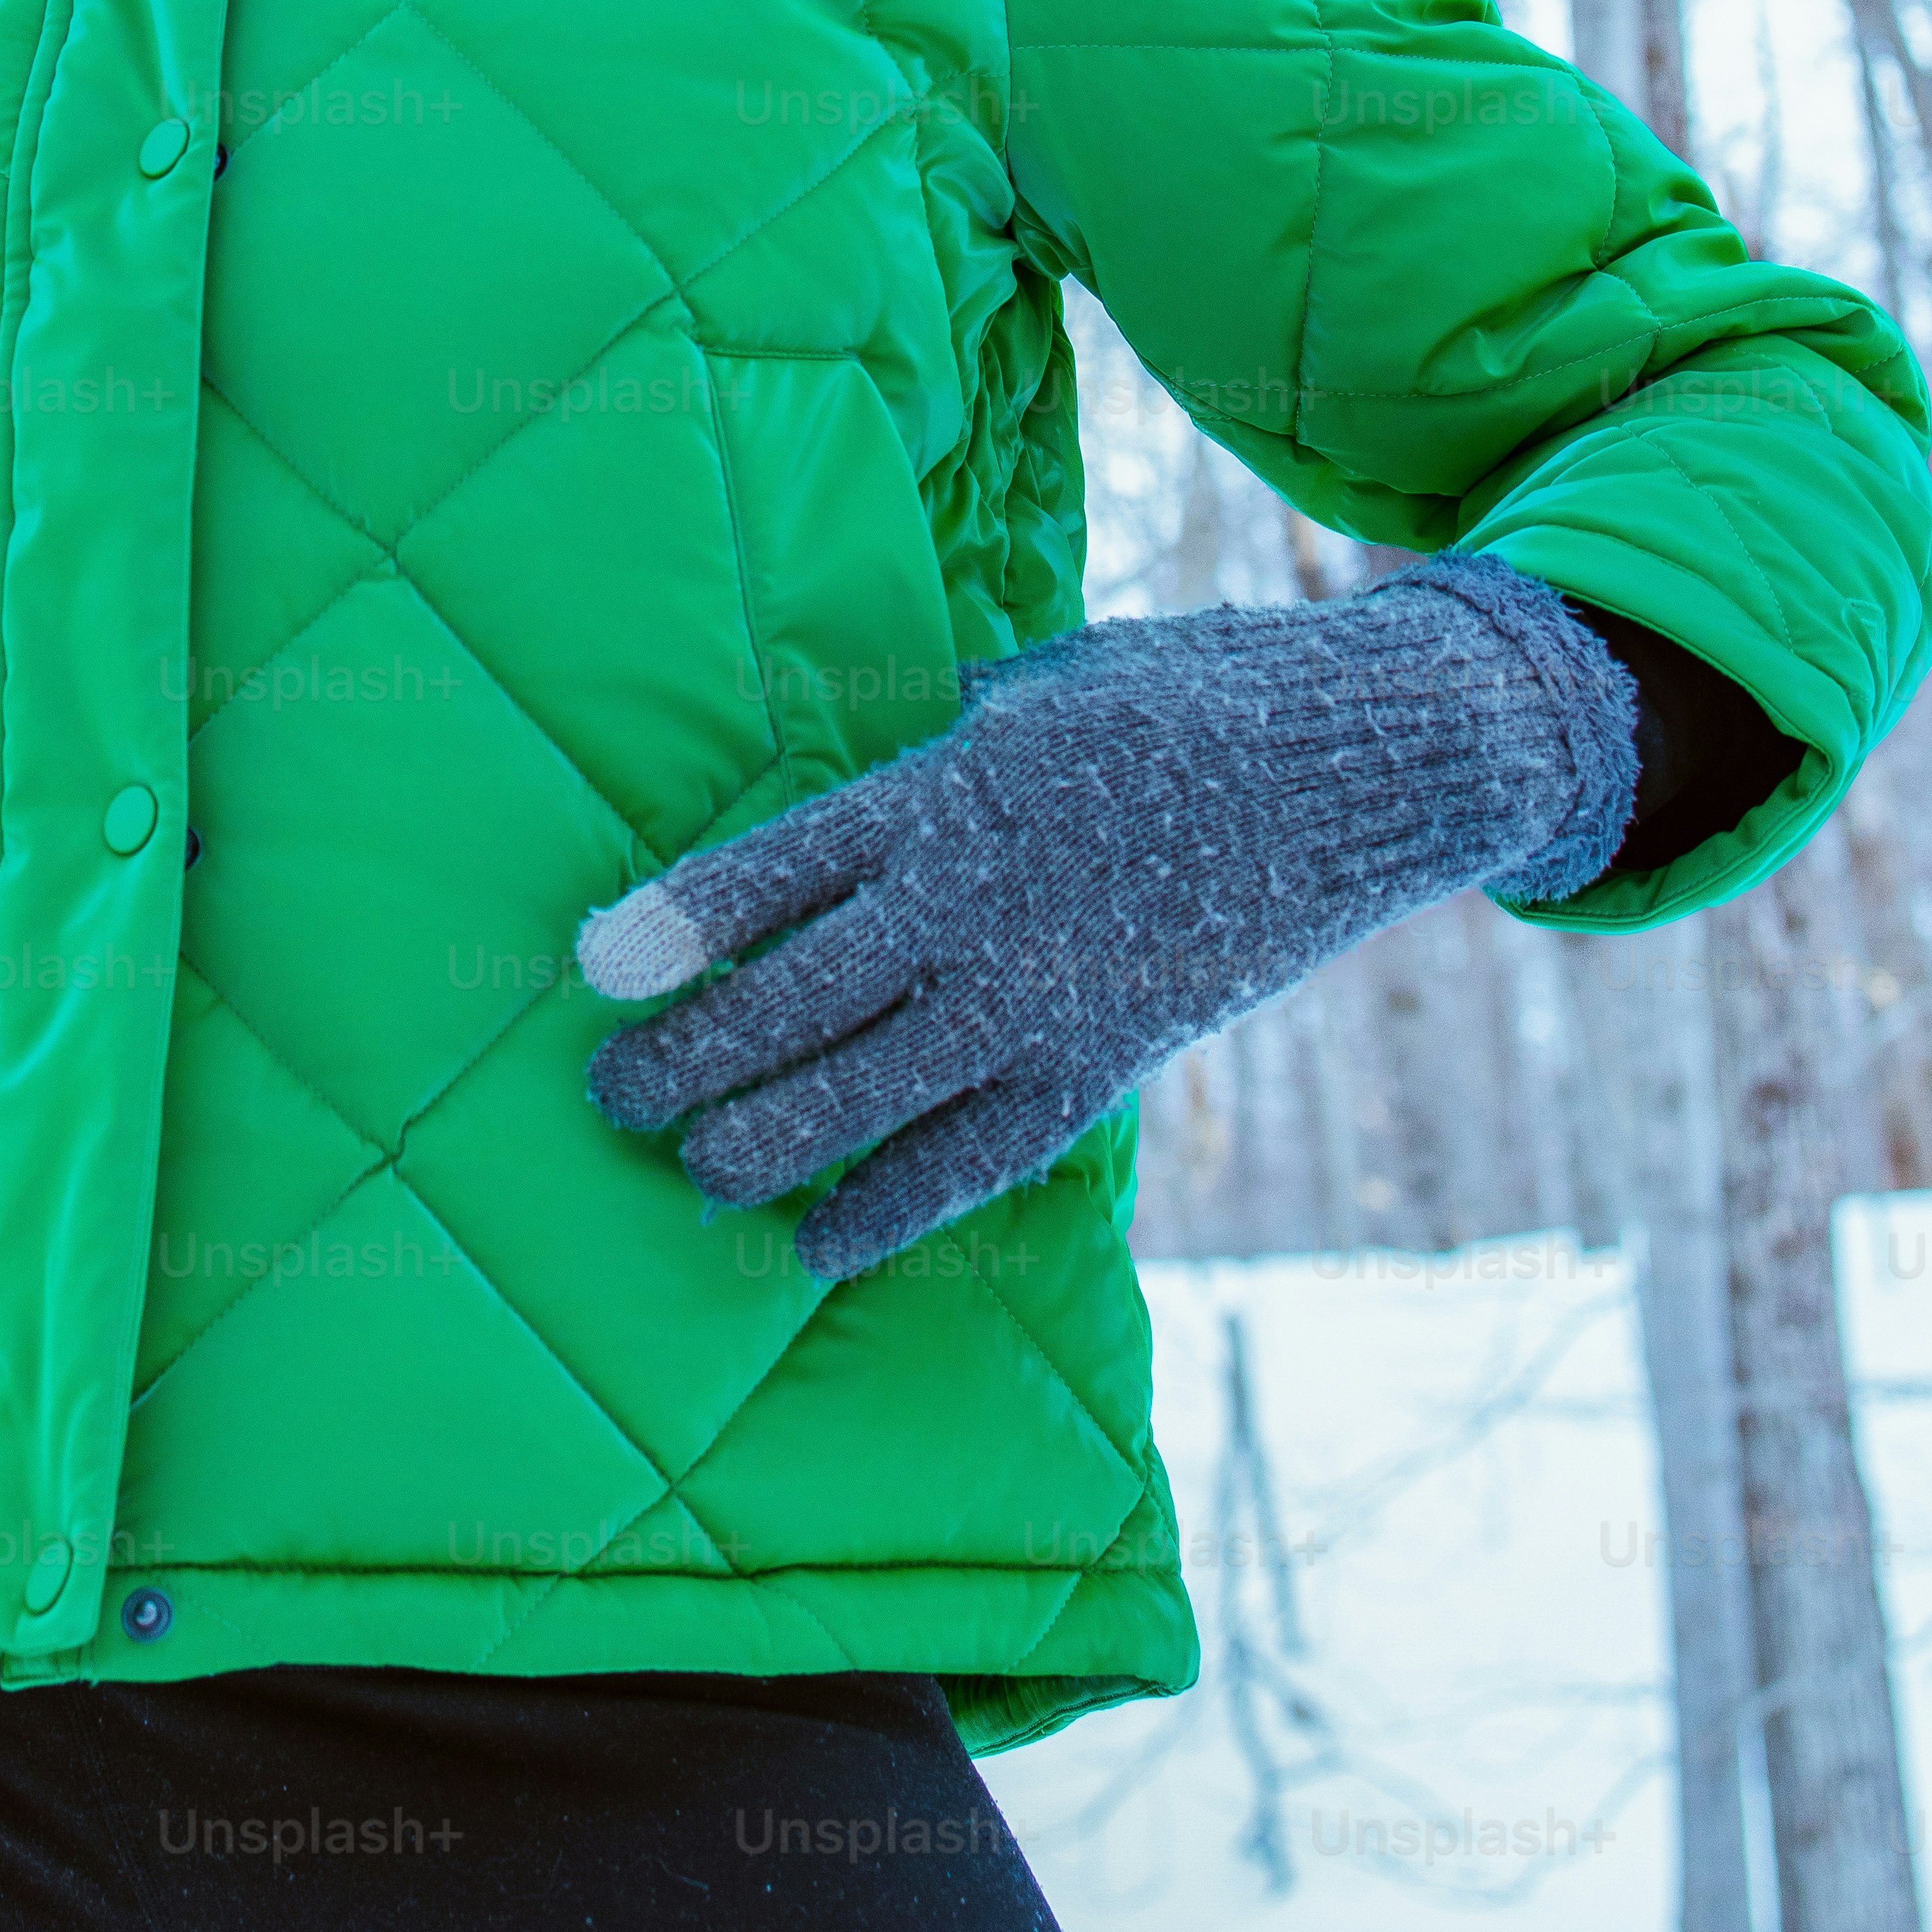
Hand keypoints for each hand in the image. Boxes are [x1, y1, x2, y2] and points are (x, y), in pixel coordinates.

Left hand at [577, 556, 1634, 1282]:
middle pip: (793, 1003)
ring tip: (691, 1170)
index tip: (592, 965)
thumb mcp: (1026, 687)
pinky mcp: (1100, 1063)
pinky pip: (974, 1157)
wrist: (1339, 770)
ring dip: (762, 1145)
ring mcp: (1037, 996)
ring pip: (865, 1097)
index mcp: (939, 793)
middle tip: (610, 1092)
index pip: (771, 872)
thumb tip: (834, 763)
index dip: (675, 926)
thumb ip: (924, 739)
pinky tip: (818, 1244)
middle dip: (687, 1058)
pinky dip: (891, 1207)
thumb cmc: (1164, 704)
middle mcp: (971, 904)